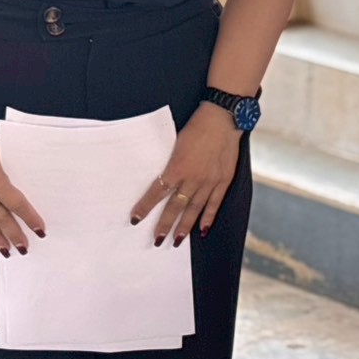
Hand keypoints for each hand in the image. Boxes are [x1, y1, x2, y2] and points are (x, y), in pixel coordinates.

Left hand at [130, 104, 242, 247]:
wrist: (223, 118)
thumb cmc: (197, 126)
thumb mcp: (176, 143)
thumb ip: (171, 163)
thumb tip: (161, 179)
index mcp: (178, 167)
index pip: (157, 192)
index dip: (145, 207)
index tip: (135, 219)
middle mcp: (193, 178)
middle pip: (175, 206)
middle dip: (165, 225)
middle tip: (156, 240)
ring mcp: (210, 181)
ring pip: (194, 209)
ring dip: (185, 226)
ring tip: (177, 241)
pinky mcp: (223, 180)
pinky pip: (215, 203)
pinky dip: (209, 217)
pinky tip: (203, 230)